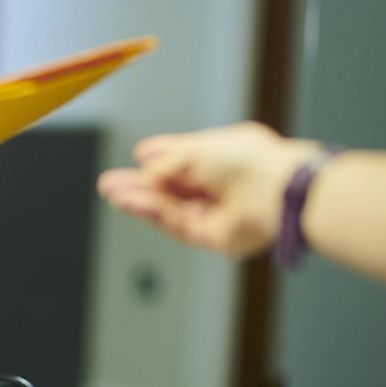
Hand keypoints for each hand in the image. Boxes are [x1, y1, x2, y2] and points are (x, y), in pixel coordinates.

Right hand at [97, 122, 319, 256]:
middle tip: (109, 185)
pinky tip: (133, 203)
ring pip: (168, 209)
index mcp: (217, 158)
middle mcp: (216, 186)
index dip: (154, 163)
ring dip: (140, 201)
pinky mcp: (212, 236)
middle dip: (138, 187)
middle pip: (169, 190)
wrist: (276, 189)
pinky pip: (176, 224)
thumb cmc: (248, 160)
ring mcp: (214, 212)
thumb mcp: (194, 150)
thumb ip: (163, 162)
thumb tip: (142, 161)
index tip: (132, 161)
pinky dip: (153, 214)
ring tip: (114, 194)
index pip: (179, 162)